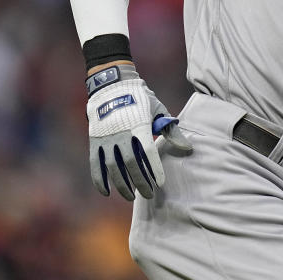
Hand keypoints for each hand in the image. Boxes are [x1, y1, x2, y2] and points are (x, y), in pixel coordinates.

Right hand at [86, 64, 191, 199]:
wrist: (112, 86)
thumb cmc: (141, 100)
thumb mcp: (158, 110)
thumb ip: (171, 131)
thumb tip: (187, 149)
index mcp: (139, 125)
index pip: (148, 152)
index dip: (155, 168)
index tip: (160, 183)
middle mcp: (121, 133)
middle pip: (130, 163)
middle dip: (140, 181)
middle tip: (148, 194)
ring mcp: (106, 138)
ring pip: (112, 167)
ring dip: (121, 184)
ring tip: (131, 196)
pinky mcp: (95, 141)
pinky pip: (95, 164)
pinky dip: (99, 179)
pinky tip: (107, 192)